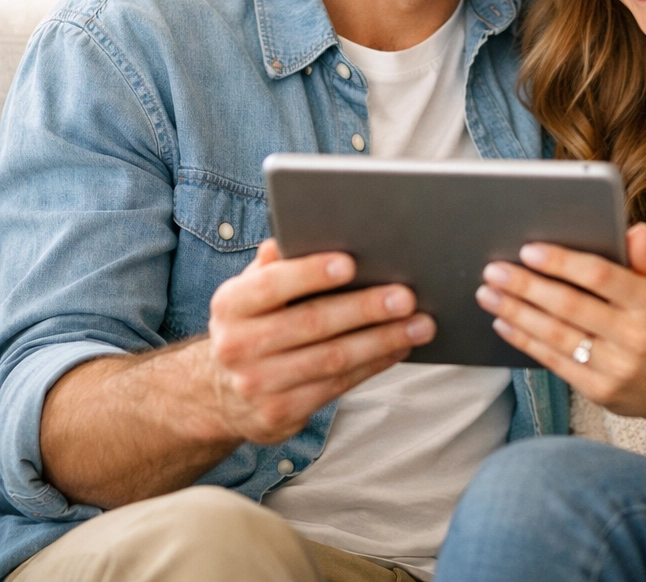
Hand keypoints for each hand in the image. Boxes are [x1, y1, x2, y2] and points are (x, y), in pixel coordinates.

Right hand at [206, 239, 434, 443]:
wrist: (222, 393)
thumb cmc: (255, 322)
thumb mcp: (251, 290)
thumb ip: (274, 265)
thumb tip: (297, 234)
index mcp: (230, 304)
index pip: (272, 284)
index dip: (311, 273)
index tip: (351, 263)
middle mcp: (237, 346)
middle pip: (312, 323)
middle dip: (364, 309)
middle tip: (406, 297)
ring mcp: (257, 384)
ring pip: (332, 359)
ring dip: (382, 341)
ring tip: (420, 325)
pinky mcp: (280, 413)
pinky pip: (338, 386)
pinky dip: (374, 364)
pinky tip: (399, 348)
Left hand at [476, 224, 645, 426]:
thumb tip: (633, 229)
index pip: (601, 276)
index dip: (562, 262)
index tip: (528, 250)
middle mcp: (634, 336)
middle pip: (570, 306)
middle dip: (526, 286)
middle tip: (494, 270)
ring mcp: (616, 367)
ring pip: (556, 335)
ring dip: (516, 312)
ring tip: (488, 293)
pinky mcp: (599, 391)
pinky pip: (554, 362)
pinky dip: (524, 340)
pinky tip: (503, 323)